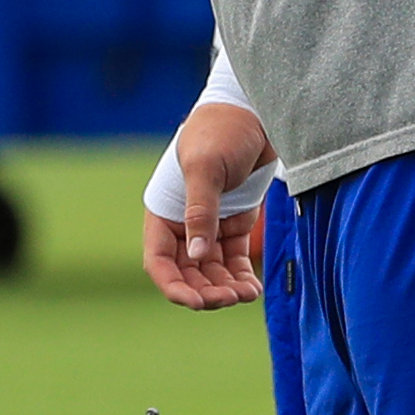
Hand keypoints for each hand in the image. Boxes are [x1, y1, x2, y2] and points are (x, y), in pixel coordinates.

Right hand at [141, 98, 272, 309]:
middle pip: (187, 272)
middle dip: (205, 290)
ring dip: (224, 287)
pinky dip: (240, 276)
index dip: (173, 285)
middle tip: (229, 299)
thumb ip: (200, 212)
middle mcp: (182, 224)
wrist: (254, 112)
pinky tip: (252, 289)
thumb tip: (196, 255)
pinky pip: (233, 260)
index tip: (195, 302)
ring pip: (211, 271)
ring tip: (245, 295)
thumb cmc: (221, 132)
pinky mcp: (234, 224)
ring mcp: (209, 226)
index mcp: (164, 213)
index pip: (159, 261)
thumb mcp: (205, 168)